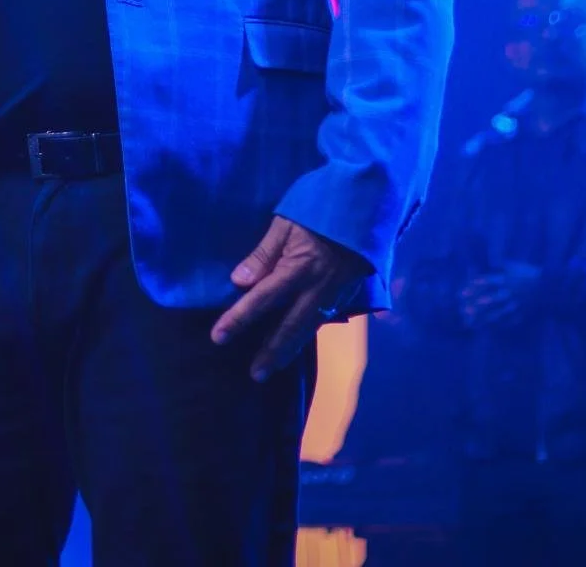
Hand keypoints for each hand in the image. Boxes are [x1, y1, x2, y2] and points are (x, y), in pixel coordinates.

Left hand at [210, 215, 370, 380]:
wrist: (366, 210)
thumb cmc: (320, 210)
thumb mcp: (286, 222)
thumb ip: (263, 253)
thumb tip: (238, 280)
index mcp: (296, 269)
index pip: (261, 299)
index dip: (239, 319)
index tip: (219, 337)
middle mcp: (314, 289)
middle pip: (288, 326)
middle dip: (270, 351)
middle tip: (254, 374)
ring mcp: (332, 295)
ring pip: (307, 329)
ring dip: (289, 350)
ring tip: (272, 368)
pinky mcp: (343, 295)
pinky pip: (320, 321)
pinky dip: (306, 336)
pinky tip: (296, 344)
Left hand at [458, 262, 541, 328]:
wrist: (550, 288)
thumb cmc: (530, 274)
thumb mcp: (515, 265)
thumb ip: (501, 265)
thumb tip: (487, 261)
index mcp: (508, 279)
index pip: (488, 283)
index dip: (475, 288)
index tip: (463, 293)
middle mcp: (510, 292)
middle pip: (491, 300)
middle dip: (477, 306)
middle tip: (465, 310)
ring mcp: (516, 305)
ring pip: (498, 313)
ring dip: (484, 318)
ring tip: (473, 322)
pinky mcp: (521, 314)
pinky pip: (508, 321)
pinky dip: (497, 325)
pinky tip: (488, 327)